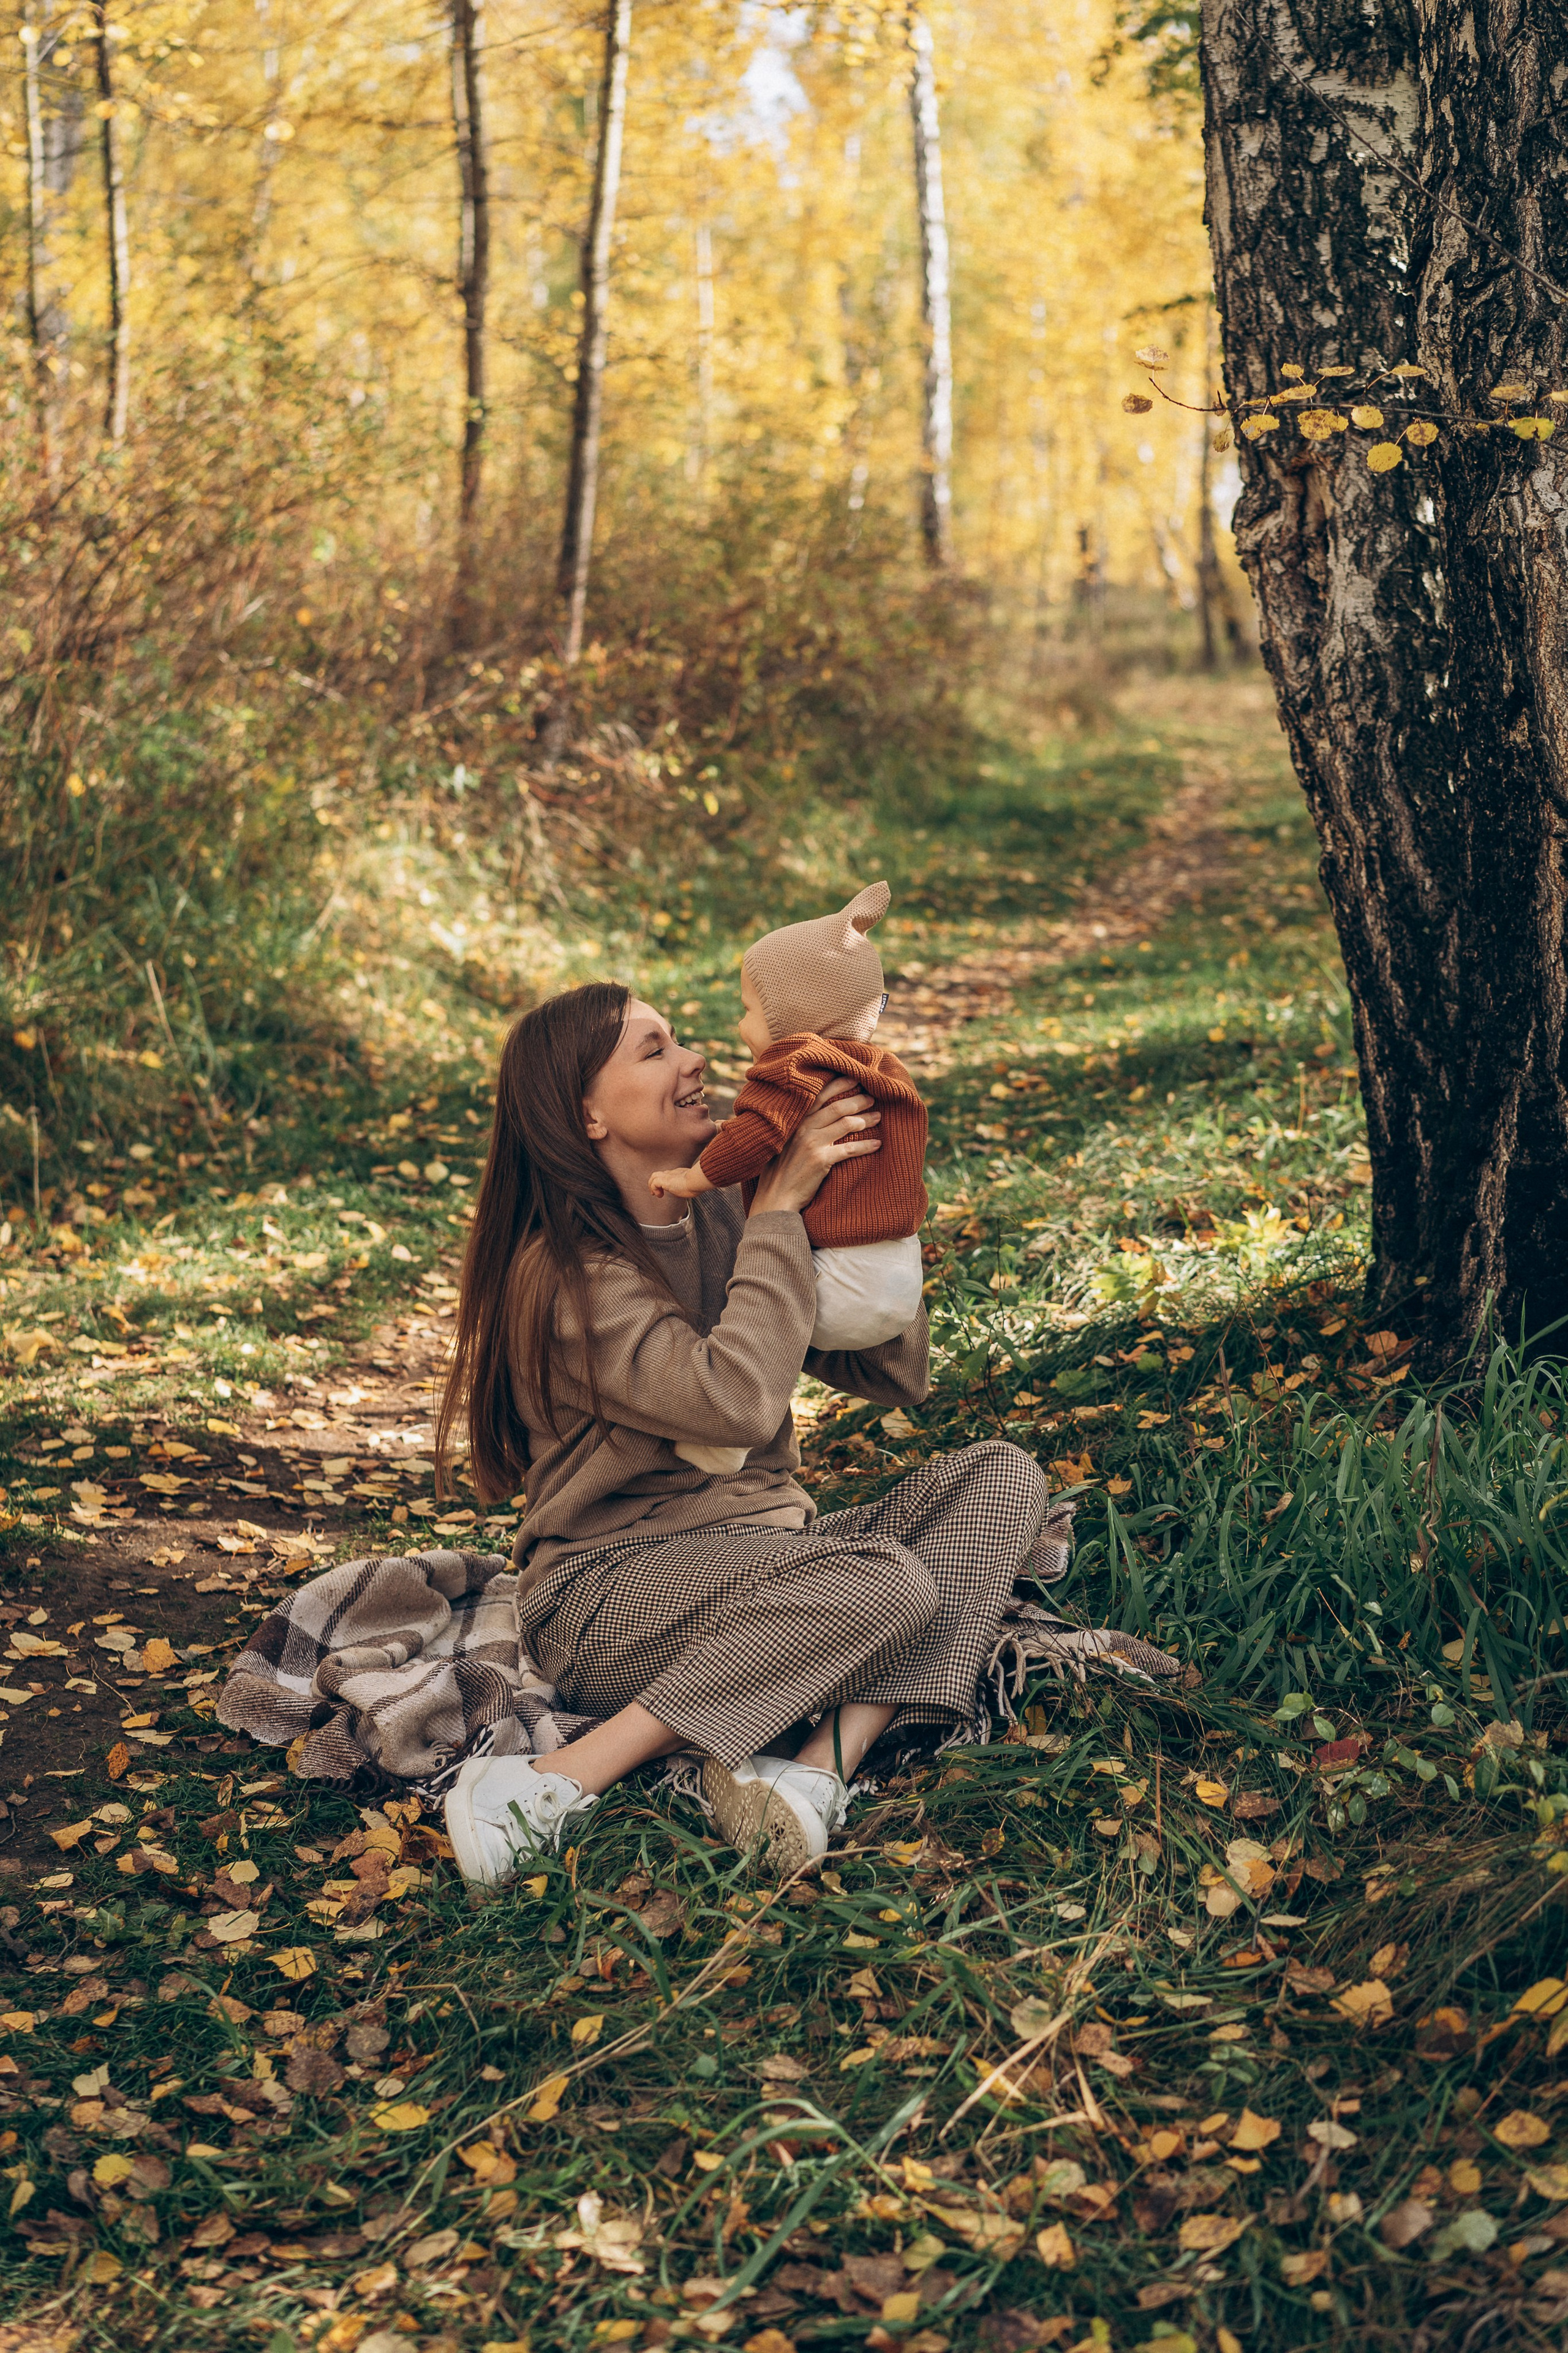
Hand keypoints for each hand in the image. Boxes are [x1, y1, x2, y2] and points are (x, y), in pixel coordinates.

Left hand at [649, 1164, 709, 1199]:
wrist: (697, 1180)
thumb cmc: (699, 1184)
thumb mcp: (695, 1186)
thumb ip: (692, 1186)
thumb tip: (694, 1190)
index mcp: (680, 1173)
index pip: (669, 1175)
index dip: (665, 1181)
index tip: (665, 1190)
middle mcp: (673, 1173)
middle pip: (660, 1174)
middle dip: (655, 1182)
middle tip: (657, 1193)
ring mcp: (668, 1176)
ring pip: (654, 1176)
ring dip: (652, 1186)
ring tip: (655, 1194)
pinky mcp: (665, 1180)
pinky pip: (654, 1183)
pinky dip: (654, 1189)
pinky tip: (659, 1195)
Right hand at [749, 1076, 880, 1217]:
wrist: (775, 1198)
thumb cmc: (780, 1172)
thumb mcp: (783, 1143)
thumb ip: (797, 1128)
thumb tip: (814, 1118)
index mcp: (795, 1121)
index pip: (819, 1096)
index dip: (838, 1084)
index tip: (855, 1078)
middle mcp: (803, 1128)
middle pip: (837, 1107)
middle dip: (858, 1099)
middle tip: (872, 1096)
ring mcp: (812, 1143)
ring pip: (846, 1124)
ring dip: (866, 1119)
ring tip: (878, 1117)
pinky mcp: (821, 1160)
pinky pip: (850, 1149)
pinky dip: (866, 1146)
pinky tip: (878, 1144)